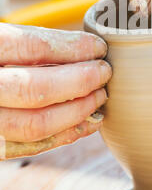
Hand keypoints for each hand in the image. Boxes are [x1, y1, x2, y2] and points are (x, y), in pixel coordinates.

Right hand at [0, 23, 110, 158]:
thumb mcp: (0, 41)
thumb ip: (30, 45)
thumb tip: (86, 49)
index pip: (32, 47)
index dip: (72, 48)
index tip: (99, 47)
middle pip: (35, 89)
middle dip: (79, 82)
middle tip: (104, 73)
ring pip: (32, 125)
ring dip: (75, 112)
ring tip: (99, 97)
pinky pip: (26, 147)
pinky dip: (62, 137)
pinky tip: (85, 124)